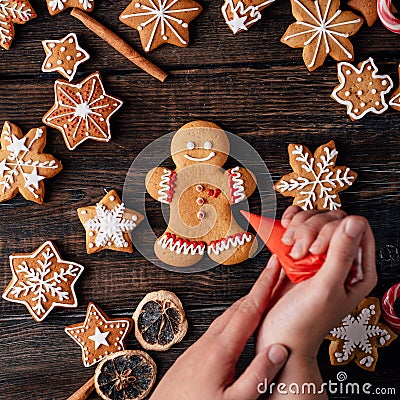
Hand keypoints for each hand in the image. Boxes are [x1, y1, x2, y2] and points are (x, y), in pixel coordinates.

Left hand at [150, 262, 288, 399]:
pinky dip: (232, 318)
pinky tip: (236, 326)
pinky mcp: (193, 355)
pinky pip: (217, 327)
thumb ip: (258, 375)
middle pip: (237, 308)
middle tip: (272, 276)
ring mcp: (198, 347)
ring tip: (260, 298)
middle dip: (257, 289)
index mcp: (221, 349)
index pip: (249, 310)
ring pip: (226, 317)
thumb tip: (279, 349)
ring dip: (245, 304)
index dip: (264, 286)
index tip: (274, 267)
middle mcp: (208, 342)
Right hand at [256, 206, 377, 358]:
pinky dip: (289, 222)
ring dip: (298, 227)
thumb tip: (353, 222)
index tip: (315, 251)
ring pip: (314, 217)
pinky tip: (284, 234)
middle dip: (311, 229)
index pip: (356, 227)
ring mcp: (319, 253)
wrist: (278, 333)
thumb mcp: (325, 289)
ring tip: (290, 249)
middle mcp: (341, 258)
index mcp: (358, 269)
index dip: (333, 231)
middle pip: (332, 219)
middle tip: (299, 252)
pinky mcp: (300, 251)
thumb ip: (341, 255)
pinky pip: (298, 222)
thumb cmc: (304, 321)